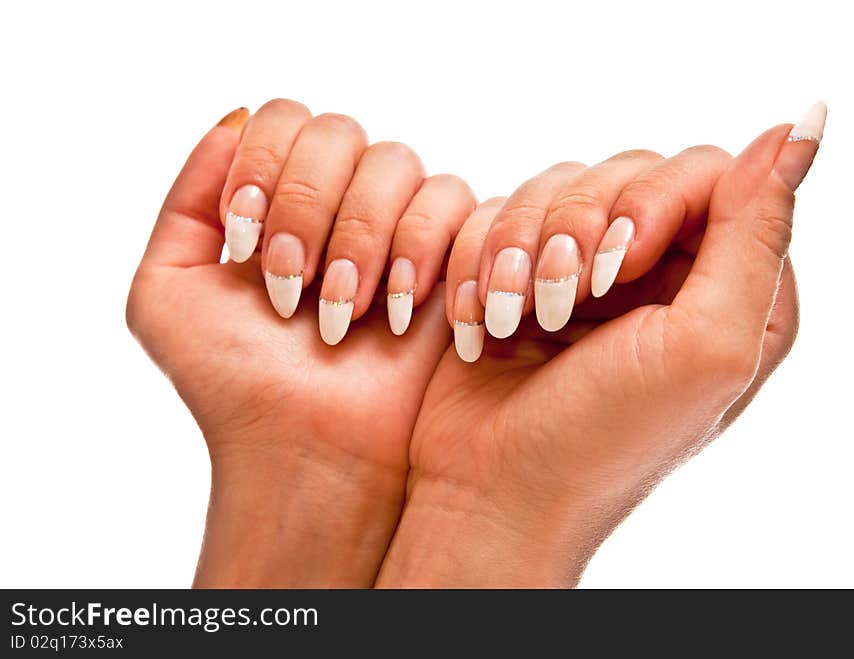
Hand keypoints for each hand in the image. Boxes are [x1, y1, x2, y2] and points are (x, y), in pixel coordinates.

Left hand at [126, 100, 474, 585]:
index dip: (266, 167)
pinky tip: (394, 313)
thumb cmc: (234, 382)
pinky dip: (419, 251)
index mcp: (282, 199)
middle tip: (289, 285)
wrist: (306, 447)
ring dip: (361, 237)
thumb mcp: (167, 291)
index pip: (285, 119)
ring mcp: (400, 224)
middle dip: (307, 206)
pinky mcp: (455, 255)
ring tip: (340, 313)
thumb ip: (185, 199)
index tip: (245, 242)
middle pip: (339, 132)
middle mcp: (343, 202)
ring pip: (396, 161)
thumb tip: (235, 121)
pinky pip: (455, 201)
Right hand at [378, 105, 825, 586]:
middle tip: (560, 306)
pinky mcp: (526, 275)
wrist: (495, 490)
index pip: (711, 175)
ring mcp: (590, 274)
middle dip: (576, 231)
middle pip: (627, 170)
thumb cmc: (603, 440)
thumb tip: (800, 127)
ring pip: (557, 186)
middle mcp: (664, 274)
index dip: (654, 201)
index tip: (617, 268)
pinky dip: (482, 263)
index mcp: (731, 290)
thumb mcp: (706, 346)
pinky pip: (501, 215)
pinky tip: (485, 325)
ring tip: (515, 320)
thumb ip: (758, 235)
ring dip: (520, 251)